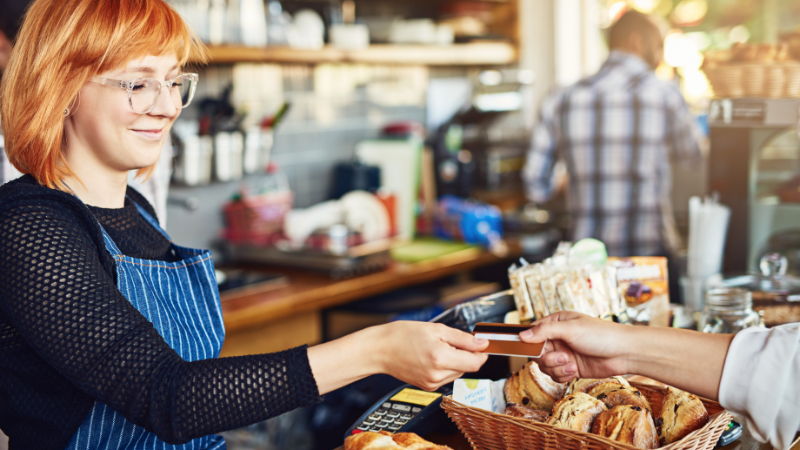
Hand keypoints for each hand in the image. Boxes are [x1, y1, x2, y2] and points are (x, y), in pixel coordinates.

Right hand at [375, 321, 488, 390]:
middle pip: (467, 368)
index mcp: (441, 358)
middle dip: (465, 354)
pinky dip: (444, 367)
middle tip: (449, 340)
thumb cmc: (402, 335)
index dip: (481, 352)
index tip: (479, 344)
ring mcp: (432, 383)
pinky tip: (430, 357)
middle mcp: (437, 375)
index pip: (475, 362)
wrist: (380, 349)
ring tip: (436, 348)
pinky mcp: (427, 387)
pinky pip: (445, 377)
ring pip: (457, 373)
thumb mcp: (436, 329)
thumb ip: (462, 338)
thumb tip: (482, 344)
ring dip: (455, 361)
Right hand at [519, 311, 633, 382]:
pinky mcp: (570, 368)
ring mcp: (564, 354)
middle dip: (548, 358)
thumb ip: (545, 331)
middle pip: (537, 353)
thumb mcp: (570, 329)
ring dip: (557, 368)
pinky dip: (563, 375)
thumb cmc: (600, 335)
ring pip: (545, 366)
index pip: (533, 332)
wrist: (623, 353)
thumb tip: (522, 335)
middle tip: (562, 356)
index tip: (530, 349)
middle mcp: (558, 338)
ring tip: (571, 364)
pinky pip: (555, 375)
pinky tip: (575, 370)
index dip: (529, 342)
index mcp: (556, 323)